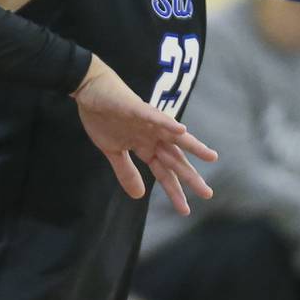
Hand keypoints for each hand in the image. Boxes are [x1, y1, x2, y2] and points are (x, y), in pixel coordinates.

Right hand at [72, 55, 216, 214]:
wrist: (89, 89)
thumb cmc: (102, 117)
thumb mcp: (112, 152)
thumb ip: (126, 172)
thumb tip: (139, 196)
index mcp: (146, 146)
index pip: (164, 172)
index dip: (174, 190)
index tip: (184, 210)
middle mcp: (152, 135)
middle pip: (174, 159)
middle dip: (190, 176)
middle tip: (207, 194)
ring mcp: (147, 121)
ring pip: (174, 136)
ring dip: (192, 145)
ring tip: (210, 156)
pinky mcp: (136, 108)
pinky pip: (154, 116)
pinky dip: (167, 123)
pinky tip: (180, 130)